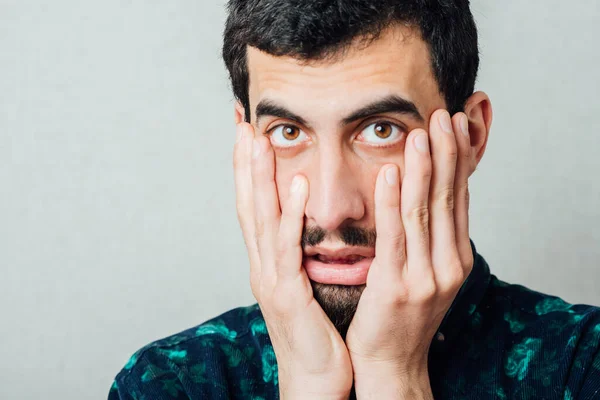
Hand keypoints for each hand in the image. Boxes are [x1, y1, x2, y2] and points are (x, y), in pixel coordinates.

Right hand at [233, 122, 352, 399]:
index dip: (249, 170)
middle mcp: (263, 266)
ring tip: (259, 139)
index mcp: (270, 263)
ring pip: (261, 220)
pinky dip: (290, 214)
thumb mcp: (307, 287)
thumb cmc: (318, 334)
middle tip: (242, 122)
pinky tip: (294, 184)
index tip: (249, 133)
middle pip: (249, 205)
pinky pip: (289, 248)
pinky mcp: (289, 295)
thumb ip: (303, 256)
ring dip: (259, 178)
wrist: (318, 380)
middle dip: (244, 163)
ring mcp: (271, 280)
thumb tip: (310, 231)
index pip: (256, 207)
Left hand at [345, 110, 474, 398]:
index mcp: (455, 257)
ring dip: (422, 169)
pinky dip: (392, 202)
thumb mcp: (426, 272)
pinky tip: (390, 173)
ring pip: (423, 212)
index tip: (454, 125)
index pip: (458, 199)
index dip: (457, 160)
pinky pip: (394, 237)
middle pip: (446, 199)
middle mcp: (447, 264)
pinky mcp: (396, 286)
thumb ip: (430, 237)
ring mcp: (425, 277)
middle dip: (445, 154)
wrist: (391, 362)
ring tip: (421, 132)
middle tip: (443, 114)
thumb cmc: (402, 314)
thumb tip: (431, 198)